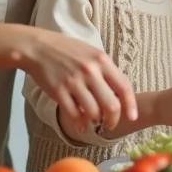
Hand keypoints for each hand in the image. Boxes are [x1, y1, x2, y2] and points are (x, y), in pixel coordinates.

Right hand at [19, 26, 136, 133]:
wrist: (38, 47)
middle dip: (113, 119)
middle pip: (111, 105)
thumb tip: (120, 93)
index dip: (131, 105)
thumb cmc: (67, 50)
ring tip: (94, 120)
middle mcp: (90, 71)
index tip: (133, 117)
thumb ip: (106, 71)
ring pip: (93, 112)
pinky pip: (74, 113)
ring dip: (95, 120)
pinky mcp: (58, 91)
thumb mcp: (92, 53)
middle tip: (110, 124)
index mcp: (102, 61)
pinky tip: (81, 125)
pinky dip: (79, 122)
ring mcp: (73, 81)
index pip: (124, 87)